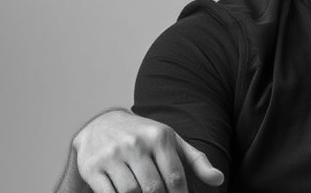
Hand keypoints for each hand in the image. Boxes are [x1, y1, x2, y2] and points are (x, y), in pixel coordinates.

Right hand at [71, 109, 223, 192]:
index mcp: (159, 137)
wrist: (101, 124)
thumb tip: (218, 179)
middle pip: (154, 188)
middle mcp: (135, 143)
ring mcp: (112, 155)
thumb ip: (196, 161)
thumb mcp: (171, 142)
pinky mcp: (92, 167)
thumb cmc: (143, 137)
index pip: (175, 176)